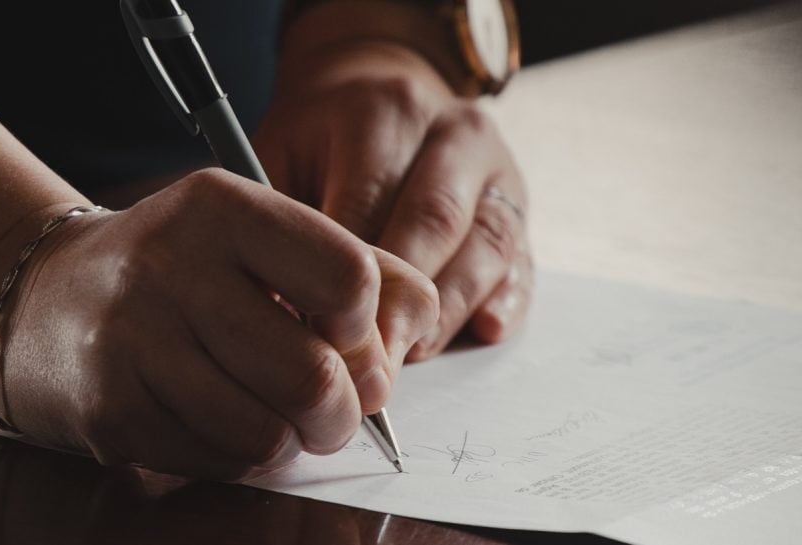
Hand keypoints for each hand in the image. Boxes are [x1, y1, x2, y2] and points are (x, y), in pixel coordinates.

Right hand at [0, 169, 438, 480]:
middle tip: (329, 409)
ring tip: (271, 417)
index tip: (344, 335)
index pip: (348, 278)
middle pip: (314, 376)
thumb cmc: (177, 271)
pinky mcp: (110, 410)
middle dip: (341, 412)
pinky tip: (215, 423)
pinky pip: (217, 463)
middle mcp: (170, 266)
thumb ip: (357, 269)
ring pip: (267, 434)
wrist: (41, 299)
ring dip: (288, 442)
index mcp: (221, 208)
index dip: (366, 327)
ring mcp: (132, 342)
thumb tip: (410, 339)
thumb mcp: (258, 238)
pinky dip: (236, 458)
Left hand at [254, 40, 533, 360]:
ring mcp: (497, 169)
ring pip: (486, 245)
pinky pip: (522, 259)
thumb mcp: (280, 153)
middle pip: (436, 222)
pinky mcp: (520, 206)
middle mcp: (454, 132)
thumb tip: (279, 308)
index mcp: (386, 112)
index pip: (369, 201)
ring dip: (449, 310)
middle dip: (402, 301)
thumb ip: (281, 221)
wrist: (379, 90)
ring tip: (411, 356)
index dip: (347, 276)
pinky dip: (506, 300)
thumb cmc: (319, 140)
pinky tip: (484, 330)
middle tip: (370, 362)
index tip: (321, 333)